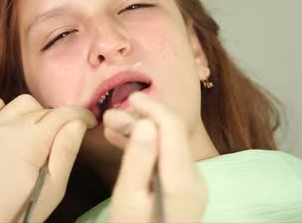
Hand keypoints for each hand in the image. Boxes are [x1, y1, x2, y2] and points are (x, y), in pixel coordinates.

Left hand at [0, 94, 95, 221]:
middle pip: (46, 109)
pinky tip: (9, 122)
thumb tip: (78, 123)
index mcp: (30, 140)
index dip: (83, 115)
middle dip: (61, 120)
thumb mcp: (55, 187)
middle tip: (65, 142)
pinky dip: (0, 107)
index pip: (64, 113)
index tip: (91, 124)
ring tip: (39, 136)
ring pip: (23, 103)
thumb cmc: (21, 210)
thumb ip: (67, 151)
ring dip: (36, 114)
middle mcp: (9, 127)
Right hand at [103, 92, 206, 221]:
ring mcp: (191, 187)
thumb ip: (138, 161)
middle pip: (168, 136)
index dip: (151, 107)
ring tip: (109, 126)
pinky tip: (123, 143)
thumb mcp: (128, 203)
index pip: (171, 127)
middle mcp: (194, 179)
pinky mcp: (183, 193)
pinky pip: (165, 162)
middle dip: (139, 120)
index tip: (129, 97)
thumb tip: (145, 122)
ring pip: (165, 147)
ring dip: (139, 134)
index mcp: (182, 180)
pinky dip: (145, 150)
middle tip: (107, 116)